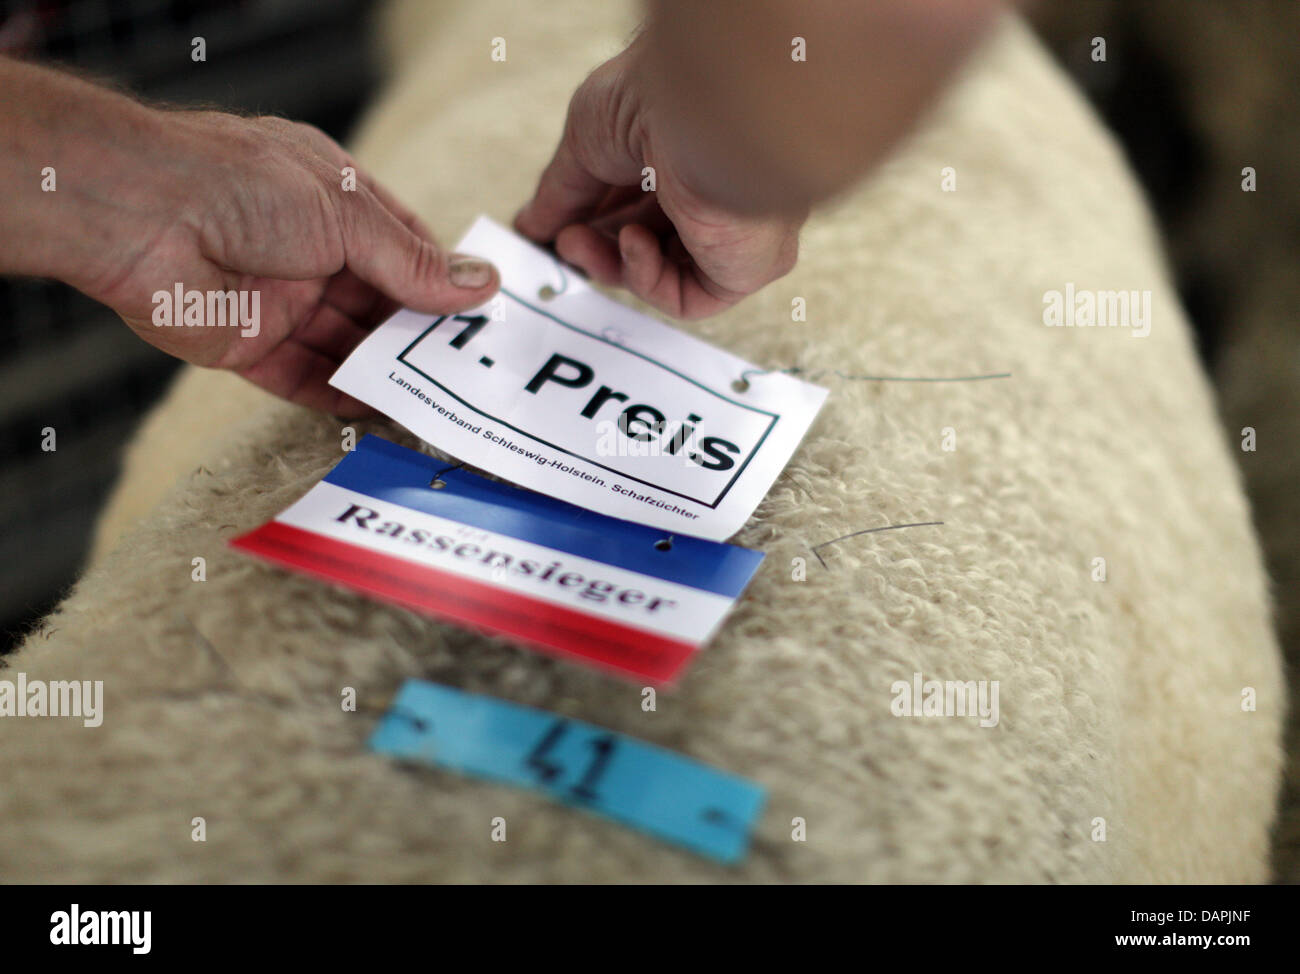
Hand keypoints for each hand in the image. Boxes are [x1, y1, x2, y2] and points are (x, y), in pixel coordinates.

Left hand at [0, 57, 499, 417]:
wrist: (139, 216)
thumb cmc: (239, 186)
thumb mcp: (346, 214)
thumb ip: (411, 261)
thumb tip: (481, 283)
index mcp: (333, 199)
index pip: (402, 245)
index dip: (438, 279)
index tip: (477, 314)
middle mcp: (308, 249)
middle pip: (378, 301)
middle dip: (417, 332)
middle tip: (464, 366)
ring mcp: (278, 299)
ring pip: (345, 344)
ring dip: (385, 369)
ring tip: (434, 398)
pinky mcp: (247, 344)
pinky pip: (303, 378)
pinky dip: (340, 396)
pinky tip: (379, 412)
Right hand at [513, 41, 804, 319]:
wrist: (701, 105)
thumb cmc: (651, 97)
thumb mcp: (583, 141)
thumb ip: (561, 192)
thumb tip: (532, 226)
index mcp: (685, 150)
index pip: (636, 202)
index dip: (591, 221)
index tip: (552, 228)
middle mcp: (715, 189)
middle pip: (645, 241)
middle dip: (594, 245)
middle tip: (560, 240)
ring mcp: (734, 230)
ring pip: (662, 274)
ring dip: (610, 262)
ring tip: (578, 241)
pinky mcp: (748, 265)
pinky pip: (688, 297)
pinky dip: (647, 278)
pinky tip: (634, 239)